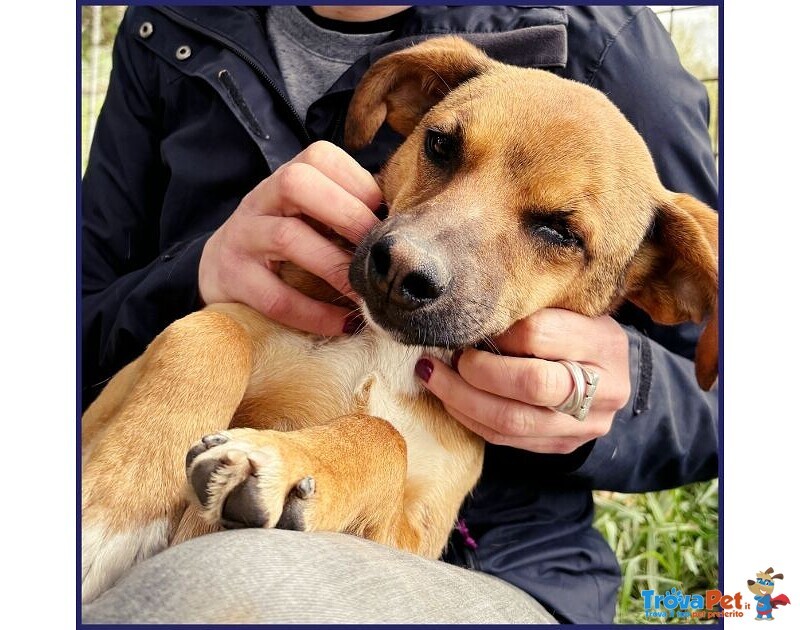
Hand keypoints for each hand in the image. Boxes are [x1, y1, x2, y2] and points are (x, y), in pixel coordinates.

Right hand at [198, 141, 381, 335]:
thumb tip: (401, 230)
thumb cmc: (283, 244)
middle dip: (347, 215)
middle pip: (297, 182)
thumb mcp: (308, 217)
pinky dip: (313, 312)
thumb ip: (344, 213)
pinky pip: (275, 296)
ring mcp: (241, 236)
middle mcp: (259, 199)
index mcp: (284, 178)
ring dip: (334, 267)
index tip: (383, 217)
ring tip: (363, 293)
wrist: (219, 272)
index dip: (358, 184)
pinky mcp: (231, 278)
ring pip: (286, 237)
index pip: (320, 157)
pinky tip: (340, 323)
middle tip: (376, 253)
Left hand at [415, 309, 631, 453]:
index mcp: (605, 342)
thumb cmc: (578, 330)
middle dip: (479, 370)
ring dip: (461, 398)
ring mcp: (585, 425)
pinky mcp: (562, 445)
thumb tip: (468, 314)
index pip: (540, 334)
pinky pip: (505, 438)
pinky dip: (469, 417)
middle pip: (532, 384)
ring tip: (432, 375)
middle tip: (452, 355)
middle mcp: (604, 388)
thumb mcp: (567, 308)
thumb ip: (530, 310)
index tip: (476, 322)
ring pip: (512, 420)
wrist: (612, 373)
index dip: (499, 329)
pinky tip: (449, 398)